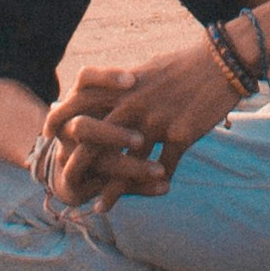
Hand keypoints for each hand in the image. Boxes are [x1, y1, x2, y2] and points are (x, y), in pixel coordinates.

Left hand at [44, 38, 236, 207]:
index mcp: (122, 87)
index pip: (80, 104)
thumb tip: (110, 91)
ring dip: (112, 190)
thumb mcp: (147, 69)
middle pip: (96, 140)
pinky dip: (154, 187)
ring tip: (99, 206)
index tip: (47, 135)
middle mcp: (134, 105)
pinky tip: (151, 197)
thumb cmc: (185, 64)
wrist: (222, 63)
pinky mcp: (180, 135)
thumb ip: (125, 84)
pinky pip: (163, 168)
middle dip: (78, 164)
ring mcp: (156, 122)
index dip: (60, 120)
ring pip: (126, 164)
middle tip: (65, 181)